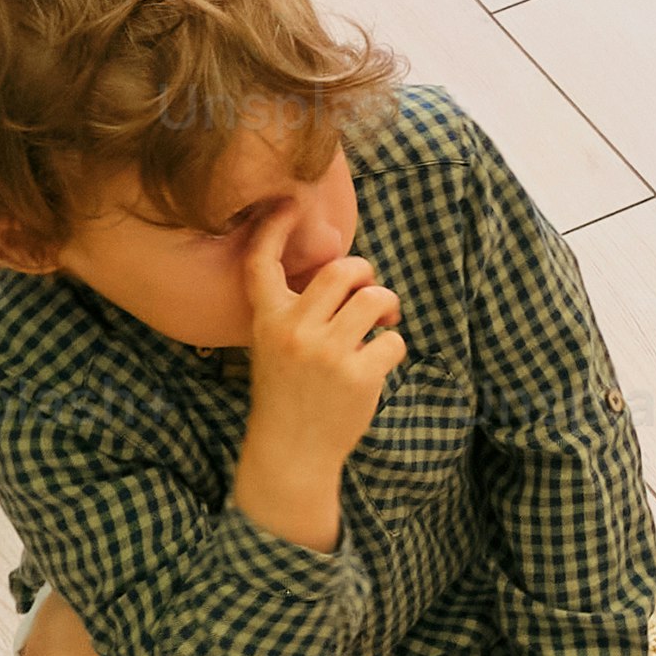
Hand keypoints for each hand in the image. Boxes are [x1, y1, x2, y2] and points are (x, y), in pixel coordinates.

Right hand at [237, 207, 403, 483]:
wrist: (291, 452)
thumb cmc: (288, 391)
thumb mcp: (275, 345)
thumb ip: (298, 310)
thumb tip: (346, 271)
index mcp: (267, 320)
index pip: (261, 263)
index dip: (273, 228)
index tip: (288, 204)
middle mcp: (294, 331)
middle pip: (343, 269)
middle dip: (365, 273)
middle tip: (368, 295)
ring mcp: (326, 353)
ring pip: (375, 297)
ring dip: (387, 305)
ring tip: (382, 323)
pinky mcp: (358, 375)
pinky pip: (393, 339)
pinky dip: (393, 346)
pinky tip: (378, 362)